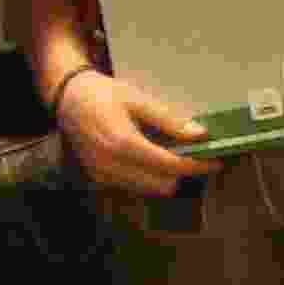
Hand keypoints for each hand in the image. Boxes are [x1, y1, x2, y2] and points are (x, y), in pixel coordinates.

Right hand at [52, 63, 208, 197]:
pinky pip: (133, 186)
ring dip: (166, 177)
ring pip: (149, 189)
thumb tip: (200, 135)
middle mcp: (112, 165)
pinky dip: (148, 177)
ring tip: (175, 157)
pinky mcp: (99, 178)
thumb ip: (169, 120)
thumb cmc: (104, 95)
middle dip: (183, 174)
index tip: (215, 162)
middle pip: (163, 185)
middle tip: (196, 158)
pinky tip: (151, 159)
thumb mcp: (138, 100)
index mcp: (124, 143)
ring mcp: (103, 175)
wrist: (67, 99)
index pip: (171, 166)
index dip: (197, 166)